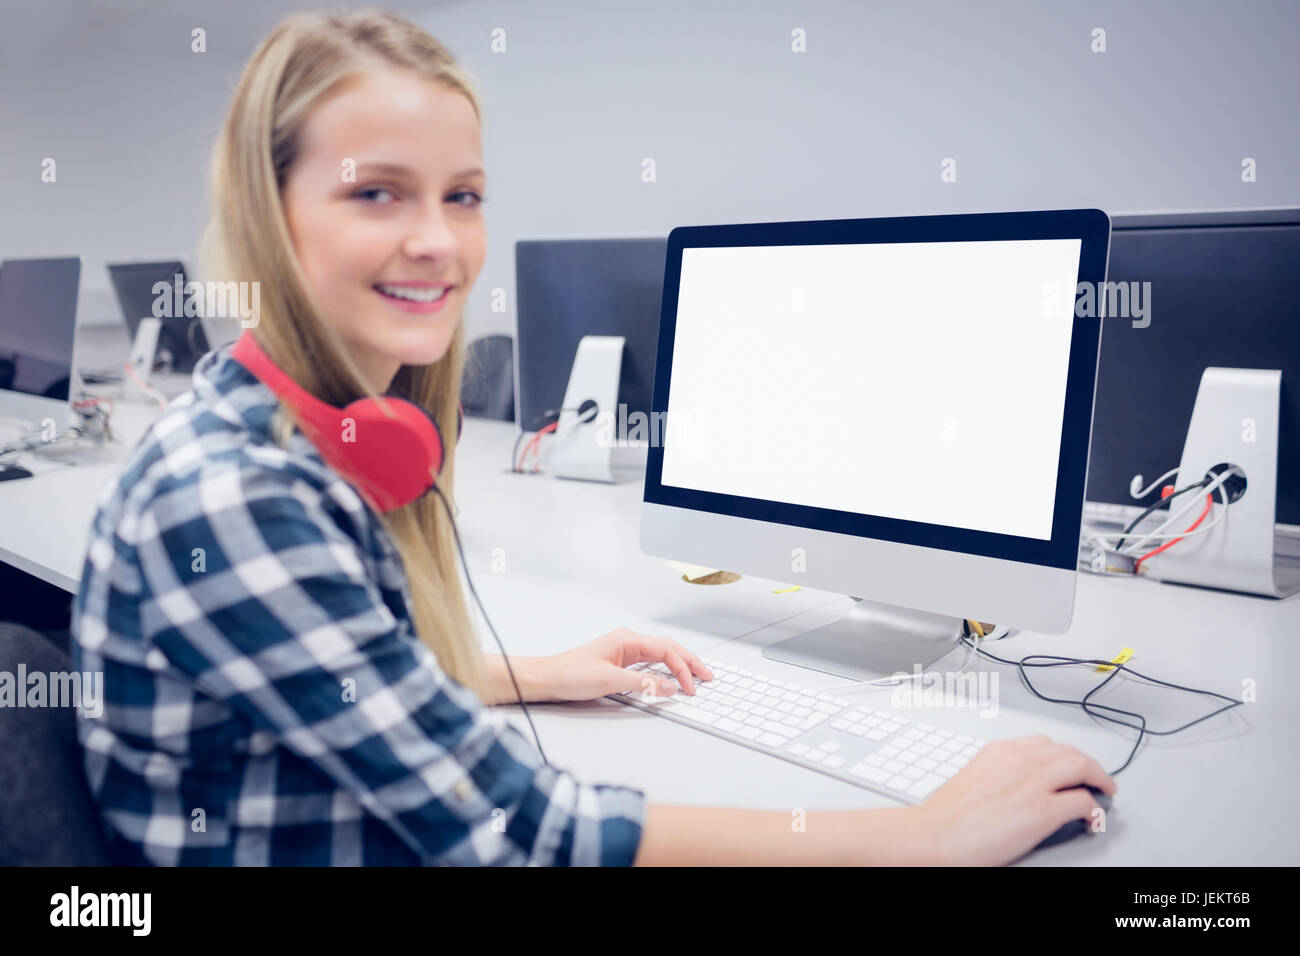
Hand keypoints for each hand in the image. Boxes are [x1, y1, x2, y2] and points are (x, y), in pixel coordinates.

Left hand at [530, 627, 713, 702]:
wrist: (545, 678)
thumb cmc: (569, 674)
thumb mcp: (609, 681)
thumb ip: (643, 684)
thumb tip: (670, 687)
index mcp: (627, 640)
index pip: (666, 650)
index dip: (683, 668)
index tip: (691, 686)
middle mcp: (627, 642)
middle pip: (668, 649)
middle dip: (689, 662)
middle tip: (708, 677)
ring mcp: (623, 652)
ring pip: (659, 656)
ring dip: (678, 666)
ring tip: (696, 677)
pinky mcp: (618, 663)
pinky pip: (648, 664)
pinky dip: (664, 671)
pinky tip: (670, 679)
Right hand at [910, 736, 1116, 864]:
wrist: (933, 836)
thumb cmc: (947, 817)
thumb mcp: (974, 777)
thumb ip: (1000, 773)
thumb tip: (1021, 787)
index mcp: (999, 751)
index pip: (1045, 744)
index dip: (1065, 755)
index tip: (1071, 765)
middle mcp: (1018, 759)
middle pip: (1070, 752)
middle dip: (1089, 765)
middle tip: (1097, 779)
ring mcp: (1032, 782)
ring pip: (1082, 768)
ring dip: (1098, 780)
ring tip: (1103, 792)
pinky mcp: (1042, 809)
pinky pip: (1083, 802)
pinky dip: (1093, 809)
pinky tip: (1091, 818)